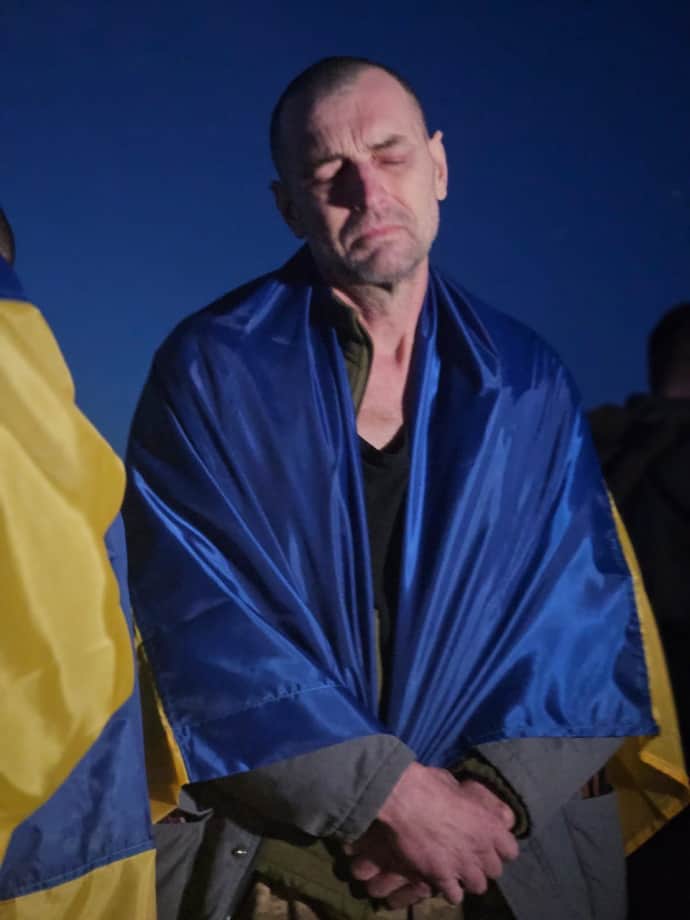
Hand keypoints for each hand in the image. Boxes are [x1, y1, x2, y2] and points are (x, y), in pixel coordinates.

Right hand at [344, 763, 518, 905]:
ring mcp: (462, 866)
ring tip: (456, 869)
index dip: (500, 847)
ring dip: (468, 878)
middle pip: (495, 870)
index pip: (511, 850)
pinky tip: (440, 878)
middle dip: (483, 863)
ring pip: (478, 886)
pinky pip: (454, 896)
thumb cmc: (429, 785)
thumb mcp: (458, 785)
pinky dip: (449, 889)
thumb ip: (471, 801)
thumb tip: (471, 803)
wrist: (404, 800)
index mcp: (490, 825)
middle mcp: (481, 849)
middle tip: (469, 854)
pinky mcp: (441, 877)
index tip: (488, 842)